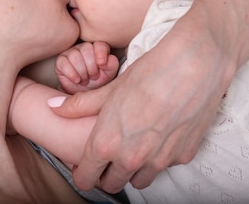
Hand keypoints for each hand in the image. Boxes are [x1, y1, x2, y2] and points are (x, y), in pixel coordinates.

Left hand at [51, 12, 237, 191]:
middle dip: (107, 173)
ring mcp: (160, 160)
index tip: (85, 166)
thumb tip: (53, 106)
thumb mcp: (111, 88)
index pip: (86, 179)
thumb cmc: (150, 71)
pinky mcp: (184, 155)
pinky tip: (162, 132)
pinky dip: (160, 156)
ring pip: (139, 180)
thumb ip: (80, 104)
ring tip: (135, 144)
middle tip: (109, 155)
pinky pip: (165, 165)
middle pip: (112, 184)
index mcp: (108, 142)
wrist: (195, 63)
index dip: (82, 173)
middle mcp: (132, 158)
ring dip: (134, 169)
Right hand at [55, 41, 119, 92]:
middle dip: (91, 66)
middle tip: (94, 76)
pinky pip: (64, 63)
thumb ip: (112, 64)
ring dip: (82, 71)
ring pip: (75, 56)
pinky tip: (76, 80)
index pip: (99, 44)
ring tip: (85, 80)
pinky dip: (71, 73)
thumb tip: (107, 59)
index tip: (102, 64)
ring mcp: (71, 53)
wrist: (84, 93)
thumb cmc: (98, 81)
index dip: (100, 53)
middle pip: (86, 49)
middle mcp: (84, 48)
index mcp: (97, 48)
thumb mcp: (109, 74)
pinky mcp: (60, 61)